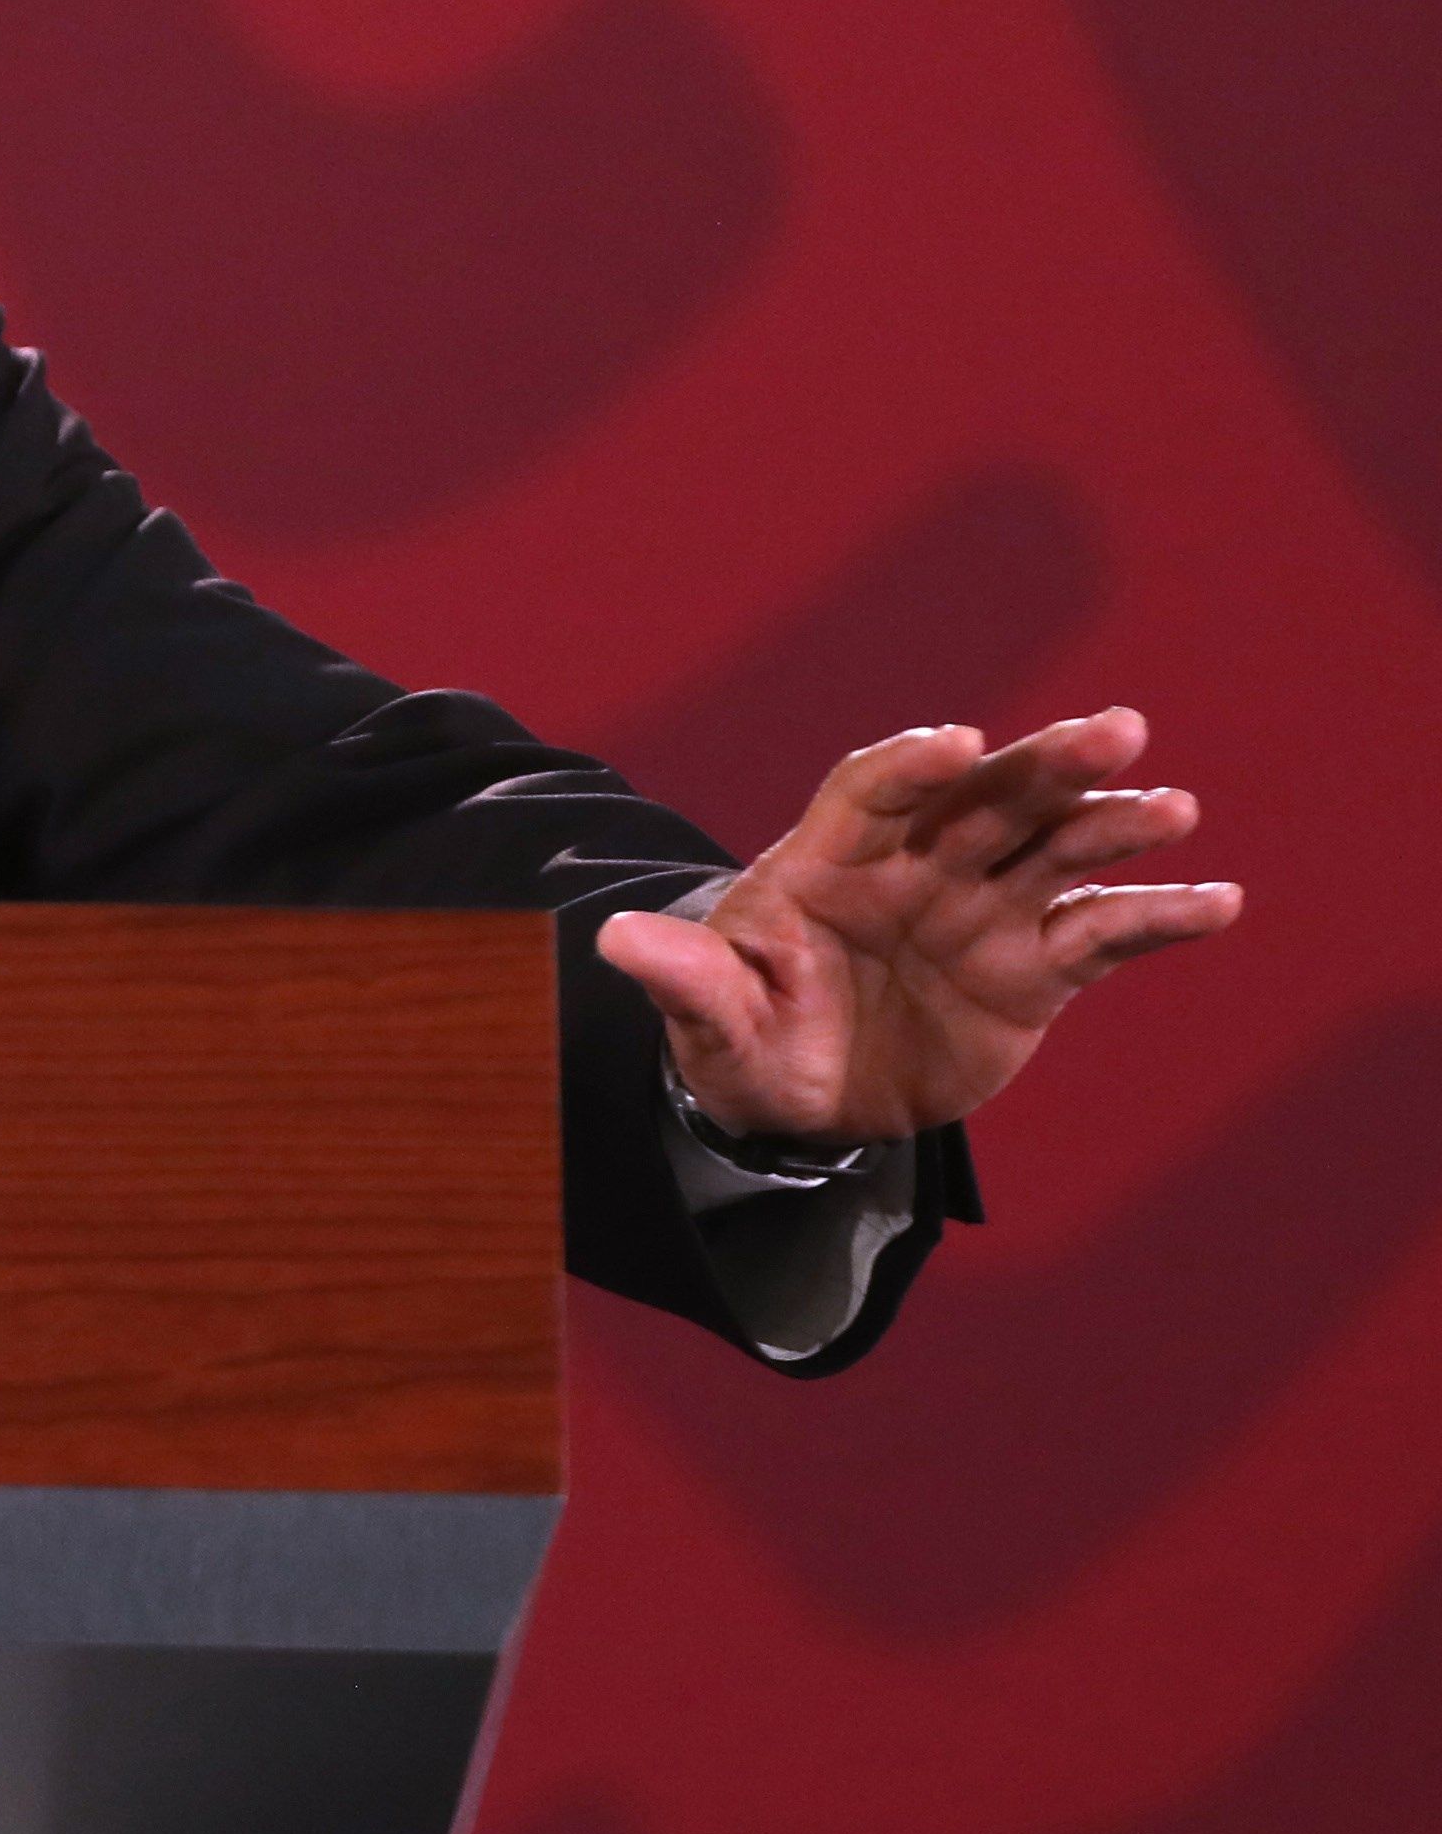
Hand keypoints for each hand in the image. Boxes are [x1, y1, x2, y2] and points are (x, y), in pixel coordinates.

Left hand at [598, 710, 1239, 1148]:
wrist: (796, 1100)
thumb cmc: (741, 1037)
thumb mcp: (705, 1019)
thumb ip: (682, 978)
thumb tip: (613, 941)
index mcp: (824, 861)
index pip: (871, 791)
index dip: (912, 764)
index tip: (959, 743)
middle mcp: (913, 869)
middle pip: (984, 799)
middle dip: (1044, 765)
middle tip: (1118, 733)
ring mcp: (977, 913)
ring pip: (1053, 852)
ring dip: (1111, 828)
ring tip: (1175, 810)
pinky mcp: (1029, 971)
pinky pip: (1099, 934)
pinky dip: (1156, 917)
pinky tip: (1220, 903)